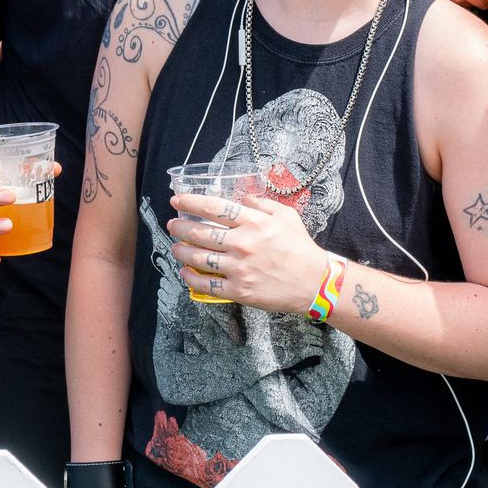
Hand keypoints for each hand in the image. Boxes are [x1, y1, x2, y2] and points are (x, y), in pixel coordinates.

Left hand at [167, 190, 328, 313]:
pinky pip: (207, 284)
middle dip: (180, 227)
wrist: (314, 282)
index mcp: (254, 222)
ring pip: (199, 258)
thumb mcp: (286, 216)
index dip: (190, 202)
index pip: (214, 208)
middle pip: (200, 232)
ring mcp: (239, 269)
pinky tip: (186, 272)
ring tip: (176, 247)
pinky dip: (191, 278)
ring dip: (181, 251)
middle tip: (173, 224)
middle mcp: (243, 243)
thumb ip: (263, 203)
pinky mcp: (239, 290)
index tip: (177, 200)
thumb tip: (243, 197)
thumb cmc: (300, 248)